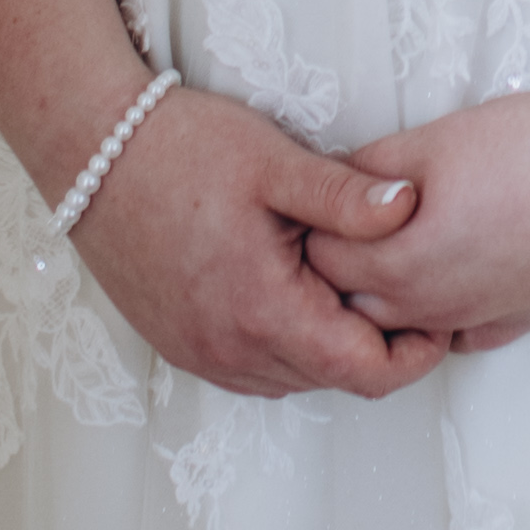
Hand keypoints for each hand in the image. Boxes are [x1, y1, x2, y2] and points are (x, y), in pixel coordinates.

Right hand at [68, 86, 445, 398]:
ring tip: (351, 288)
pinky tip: (297, 295)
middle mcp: (228, 348)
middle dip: (378, 346)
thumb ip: (346, 195)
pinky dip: (288, 346)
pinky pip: (254, 370)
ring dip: (330, 348)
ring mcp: (199, 352)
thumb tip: (412, 205)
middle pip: (334, 380)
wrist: (92, 152)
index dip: (414, 352)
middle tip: (404, 291)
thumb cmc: (182, 149)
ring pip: (294, 379)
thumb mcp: (275, 162)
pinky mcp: (179, 345)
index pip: (364, 372)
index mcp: (262, 310)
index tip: (437, 314)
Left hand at [304, 82, 529, 353]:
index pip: (313, 257)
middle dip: (331, 263)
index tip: (301, 192)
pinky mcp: (520, 320)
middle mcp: (430, 308)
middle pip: (348, 299)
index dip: (301, 222)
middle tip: (332, 214)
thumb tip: (328, 181)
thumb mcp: (439, 139)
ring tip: (387, 238)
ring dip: (381, 290)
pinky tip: (448, 268)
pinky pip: (455, 331)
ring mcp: (477, 320)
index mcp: (398, 264)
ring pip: (400, 323)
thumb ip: (372, 168)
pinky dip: (437, 309)